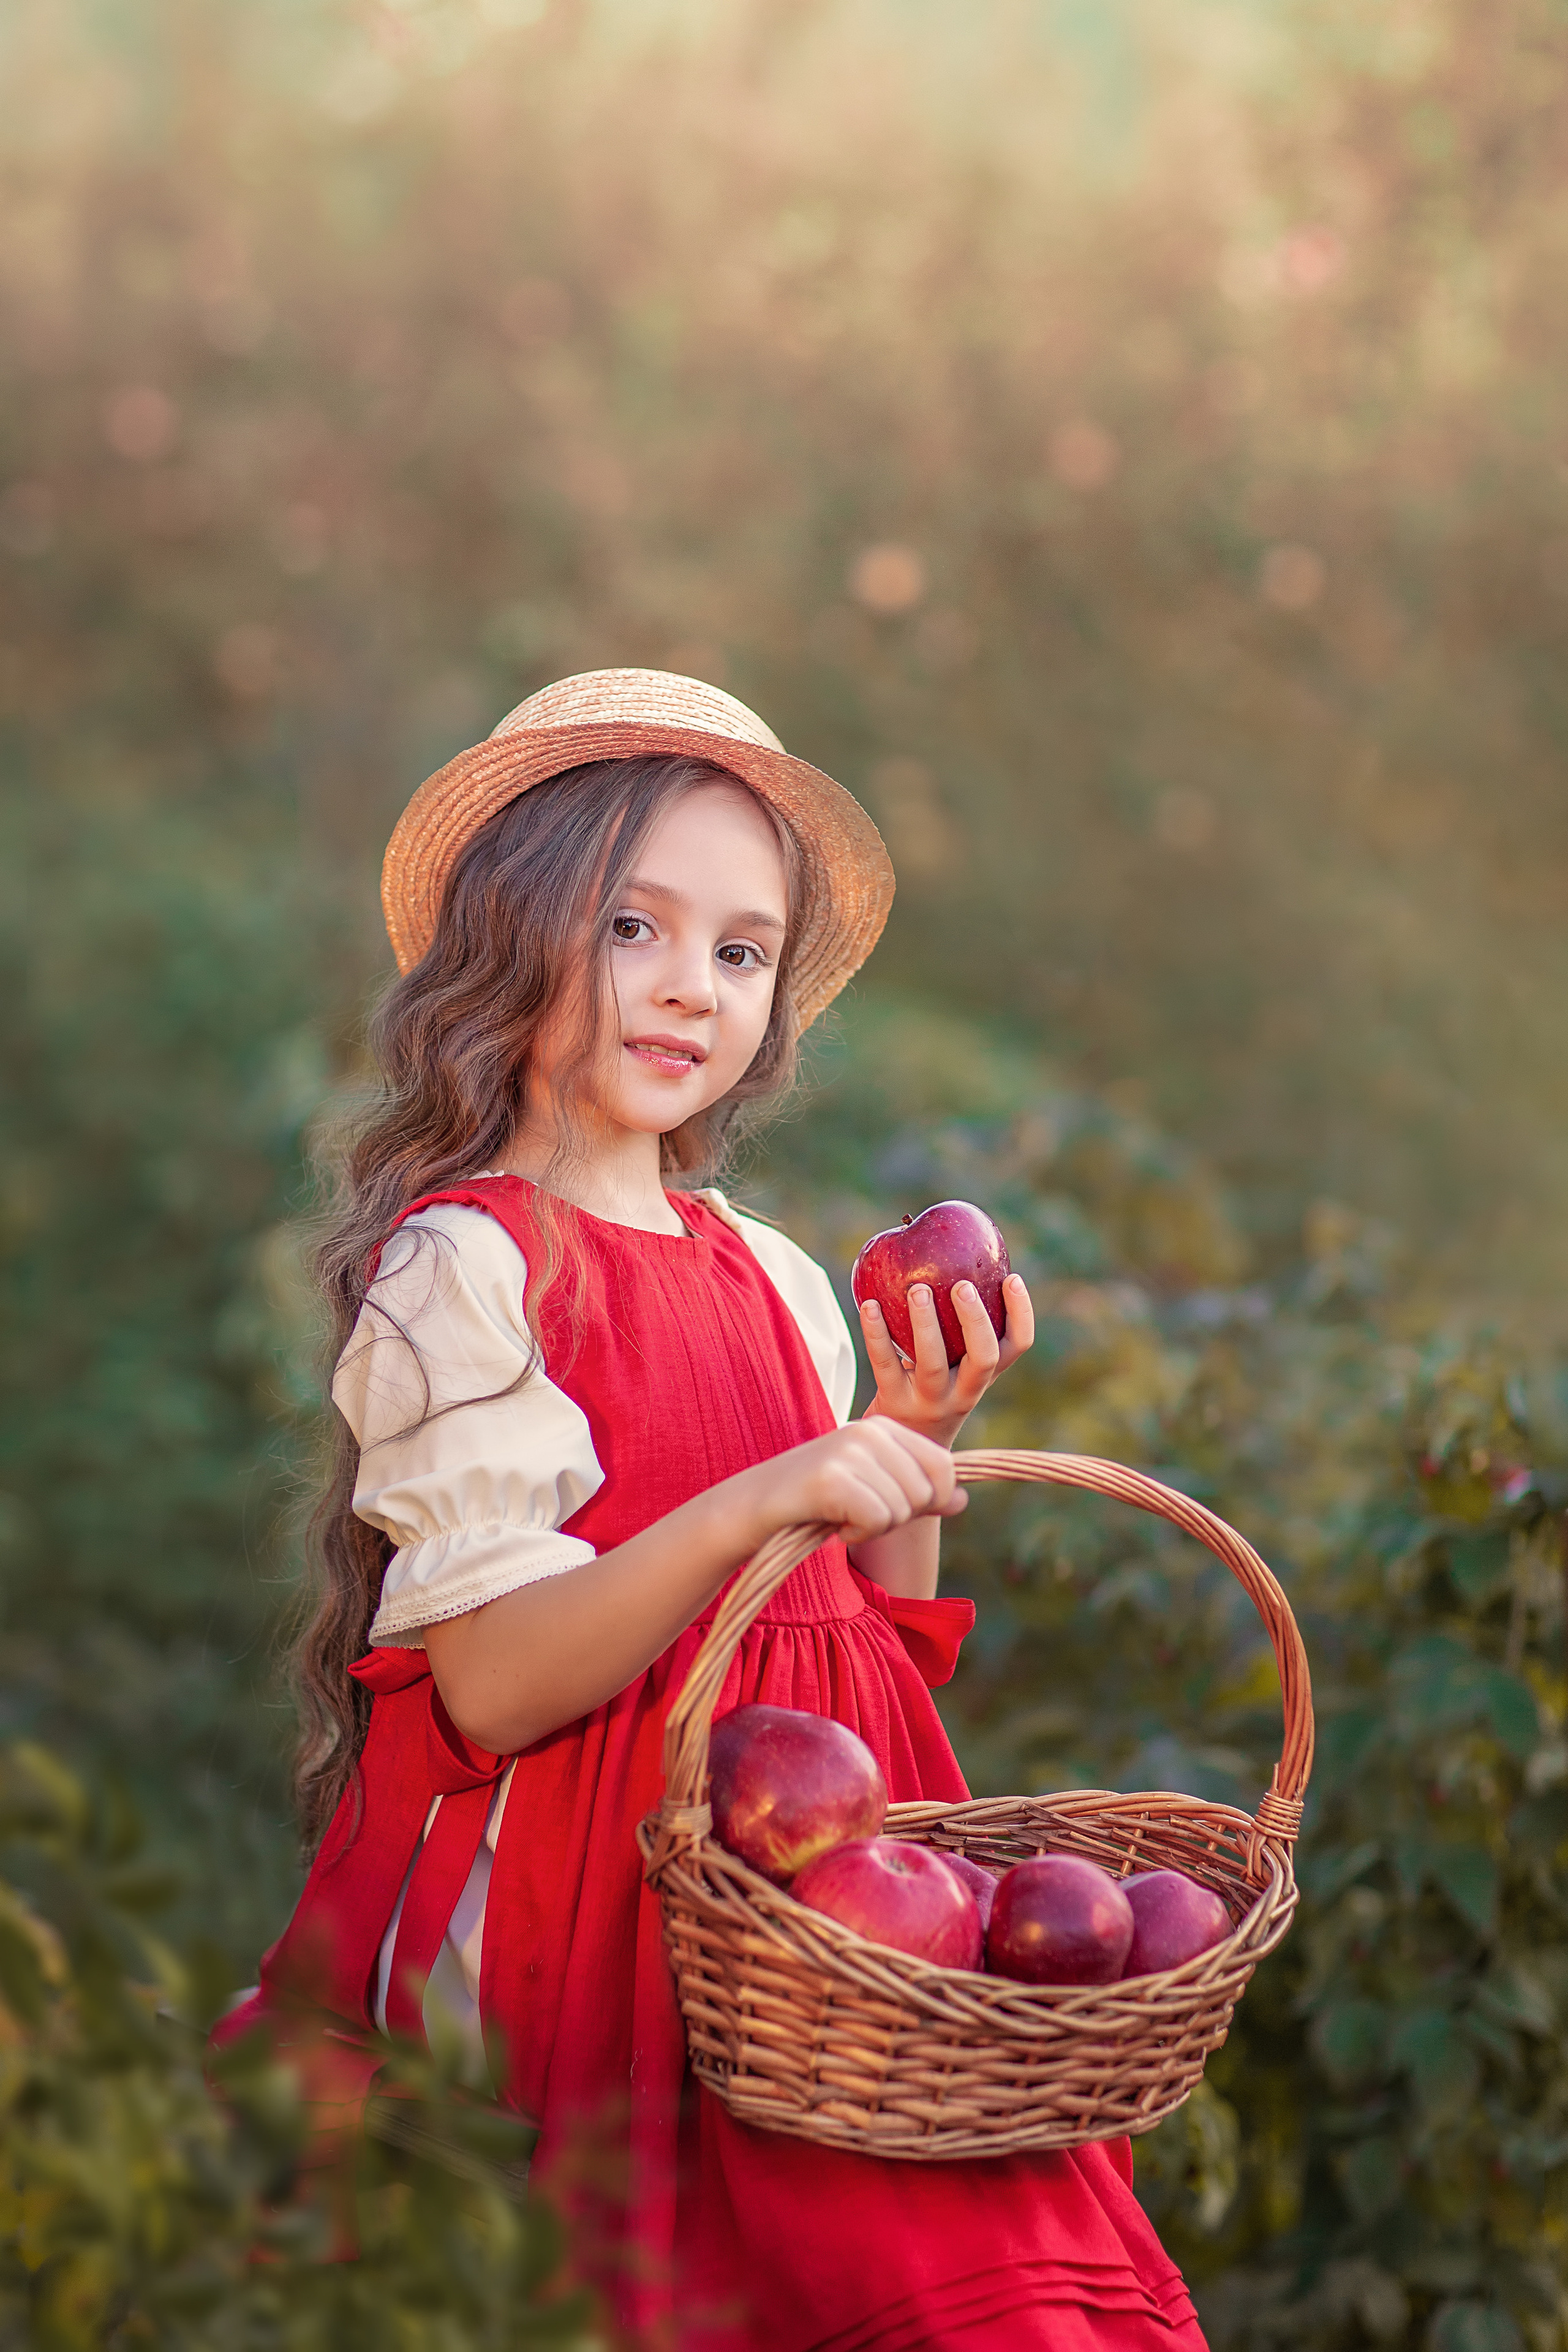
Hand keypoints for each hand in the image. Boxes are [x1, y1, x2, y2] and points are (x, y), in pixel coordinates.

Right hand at [742, 1419, 966, 1549]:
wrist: (755, 1506)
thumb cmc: (817, 1500)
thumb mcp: (874, 1489)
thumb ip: (919, 1493)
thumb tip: (964, 1501)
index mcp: (885, 1427)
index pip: (944, 1467)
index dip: (929, 1500)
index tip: (889, 1505)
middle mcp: (871, 1431)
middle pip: (926, 1493)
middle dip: (898, 1517)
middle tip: (858, 1512)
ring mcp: (850, 1451)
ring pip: (902, 1509)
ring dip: (875, 1527)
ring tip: (843, 1515)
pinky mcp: (832, 1478)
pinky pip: (877, 1520)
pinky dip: (858, 1534)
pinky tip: (834, 1525)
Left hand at [860, 1273, 1033, 1446]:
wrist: (904, 1444)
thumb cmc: (934, 1385)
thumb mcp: (957, 1363)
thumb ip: (961, 1325)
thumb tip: (953, 1254)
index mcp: (985, 1375)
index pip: (1018, 1346)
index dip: (1021, 1313)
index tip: (1012, 1278)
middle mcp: (965, 1391)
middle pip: (983, 1358)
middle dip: (975, 1320)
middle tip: (962, 1286)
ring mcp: (930, 1400)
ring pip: (933, 1363)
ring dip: (925, 1324)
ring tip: (917, 1289)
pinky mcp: (894, 1403)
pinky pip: (885, 1363)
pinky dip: (876, 1332)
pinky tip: (869, 1304)